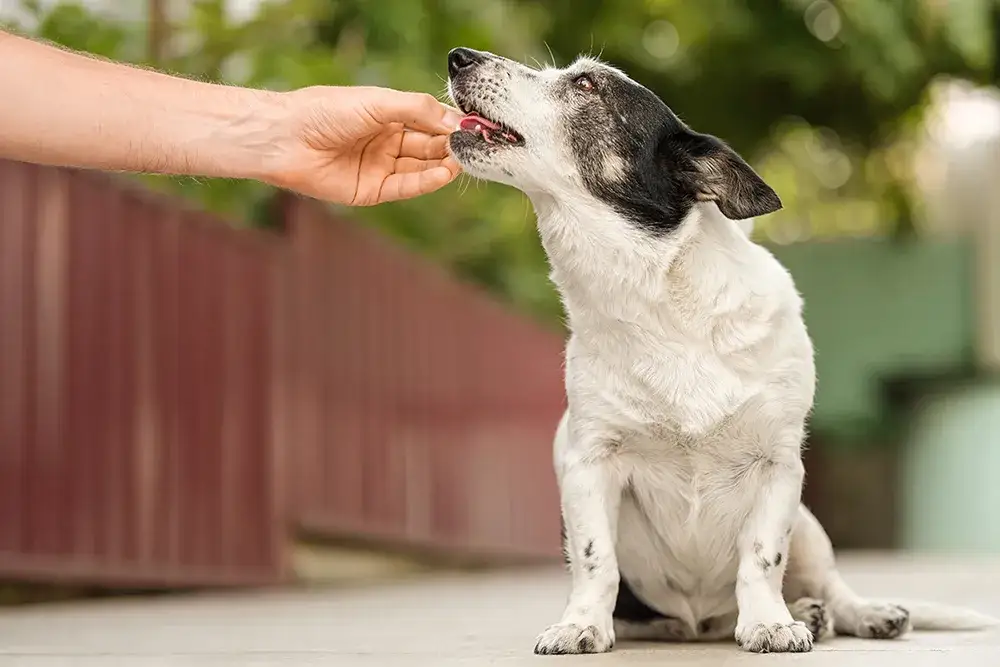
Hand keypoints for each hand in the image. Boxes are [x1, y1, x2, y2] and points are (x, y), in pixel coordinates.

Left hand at [262, 86, 462, 205]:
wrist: (287, 138)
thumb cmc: (326, 111)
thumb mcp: (378, 102)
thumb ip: (417, 109)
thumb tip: (454, 121)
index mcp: (387, 115)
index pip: (429, 120)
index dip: (451, 123)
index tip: (474, 125)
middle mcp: (386, 142)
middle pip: (428, 145)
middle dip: (450, 145)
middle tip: (473, 144)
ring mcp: (380, 167)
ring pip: (420, 167)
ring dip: (442, 164)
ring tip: (463, 159)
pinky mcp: (371, 191)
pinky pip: (405, 187)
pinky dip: (426, 182)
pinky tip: (443, 173)